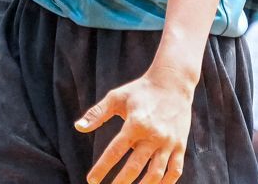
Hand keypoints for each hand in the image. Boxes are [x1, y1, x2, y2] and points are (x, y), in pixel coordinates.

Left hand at [75, 66, 195, 183]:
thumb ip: (97, 113)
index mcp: (135, 124)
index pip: (115, 151)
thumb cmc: (141, 90)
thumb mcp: (117, 97)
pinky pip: (175, 170)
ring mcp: (168, 142)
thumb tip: (78, 127)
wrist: (173, 83)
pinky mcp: (180, 145)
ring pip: (156, 173)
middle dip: (120, 182)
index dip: (102, 168)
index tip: (92, 180)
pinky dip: (166, 183)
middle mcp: (153, 135)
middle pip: (134, 167)